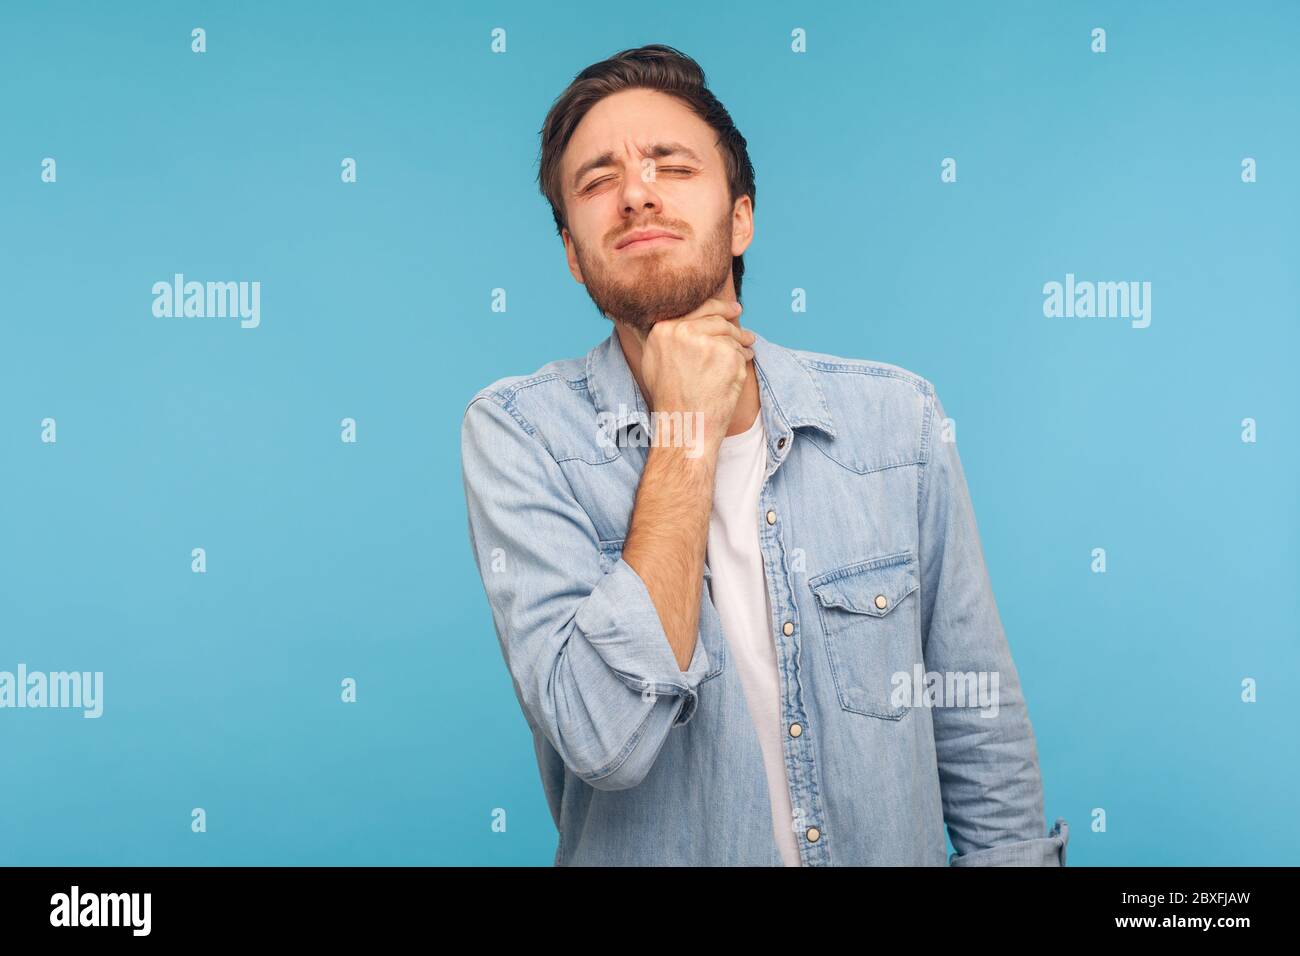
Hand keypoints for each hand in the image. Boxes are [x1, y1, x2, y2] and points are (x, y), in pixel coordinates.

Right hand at [640, 298, 753, 451]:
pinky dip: (744, 358)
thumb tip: (680, 321)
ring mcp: (707, 342)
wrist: (685, 425)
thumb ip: (665, 337)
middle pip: (717, 319)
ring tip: (748, 349)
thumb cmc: (670, 400)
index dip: (719, 307)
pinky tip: (742, 367)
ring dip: (742, 342)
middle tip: (747, 332)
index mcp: (663, 329)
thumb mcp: (653, 362)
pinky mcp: (727, 355)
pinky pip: (740, 351)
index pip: (697, 308)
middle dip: (735, 325)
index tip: (733, 309)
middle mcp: (683, 331)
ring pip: (731, 335)